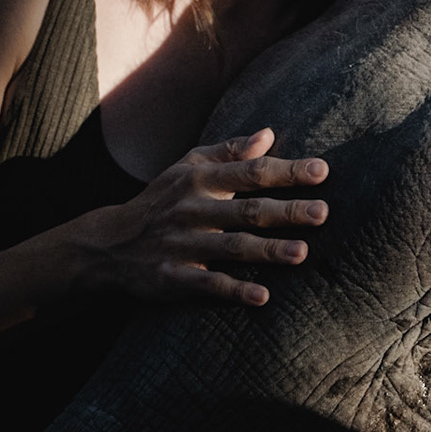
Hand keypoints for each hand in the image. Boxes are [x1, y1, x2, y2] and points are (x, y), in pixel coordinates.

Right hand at [81, 128, 327, 306]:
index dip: (286, 171)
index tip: (322, 171)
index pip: (250, 172)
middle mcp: (192, 209)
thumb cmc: (161, 200)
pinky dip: (233, 290)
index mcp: (199, 179)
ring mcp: (181, 244)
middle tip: (323, 213)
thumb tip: (269, 134)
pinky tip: (262, 297)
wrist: (108, 243)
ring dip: (266, 251)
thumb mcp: (186, 166)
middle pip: (246, 210)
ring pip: (230, 247)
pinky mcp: (172, 276)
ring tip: (301, 254)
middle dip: (285, 211)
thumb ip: (229, 150)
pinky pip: (206, 283)